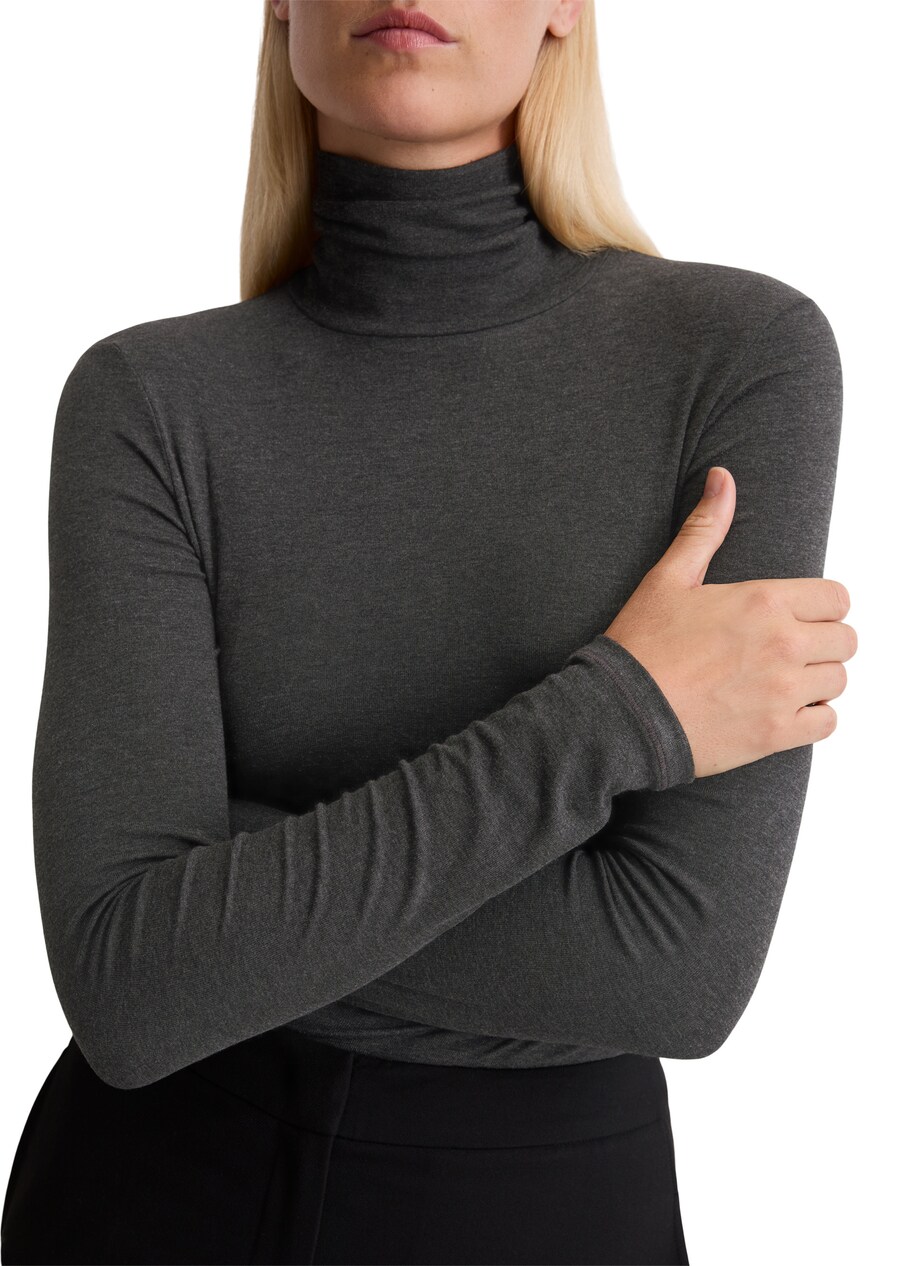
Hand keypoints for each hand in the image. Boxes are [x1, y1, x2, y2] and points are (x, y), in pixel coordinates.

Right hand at [603, 467, 856, 777]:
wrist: (620, 714)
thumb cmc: (641, 646)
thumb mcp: (669, 579)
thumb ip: (705, 528)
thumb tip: (722, 478)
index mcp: (763, 601)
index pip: (836, 599)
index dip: (821, 608)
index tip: (798, 618)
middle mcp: (782, 643)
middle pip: (846, 640)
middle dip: (822, 644)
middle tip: (789, 651)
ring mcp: (783, 691)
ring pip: (839, 681)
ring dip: (817, 681)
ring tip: (782, 682)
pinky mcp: (777, 733)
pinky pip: (827, 723)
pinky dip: (812, 719)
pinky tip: (782, 711)